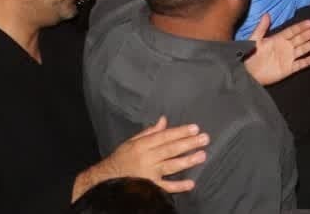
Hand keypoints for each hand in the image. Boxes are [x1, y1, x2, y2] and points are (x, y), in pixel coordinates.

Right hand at [91, 116, 207, 195]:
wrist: (105, 180)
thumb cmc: (120, 160)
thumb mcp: (131, 142)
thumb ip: (149, 132)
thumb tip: (164, 120)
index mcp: (142, 145)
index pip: (164, 137)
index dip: (180, 132)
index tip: (195, 128)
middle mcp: (146, 158)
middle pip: (170, 149)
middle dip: (188, 143)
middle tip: (204, 138)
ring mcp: (148, 174)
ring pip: (170, 166)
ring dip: (187, 161)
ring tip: (202, 155)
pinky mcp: (149, 188)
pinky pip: (165, 187)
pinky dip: (178, 186)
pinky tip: (190, 183)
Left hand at [243, 14, 309, 85]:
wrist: (246, 73)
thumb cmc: (249, 54)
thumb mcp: (254, 39)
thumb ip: (261, 28)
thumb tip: (267, 14)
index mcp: (278, 39)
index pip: (292, 31)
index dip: (300, 27)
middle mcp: (285, 47)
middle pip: (300, 39)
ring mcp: (288, 58)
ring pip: (302, 50)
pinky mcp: (288, 69)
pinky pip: (300, 64)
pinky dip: (307, 61)